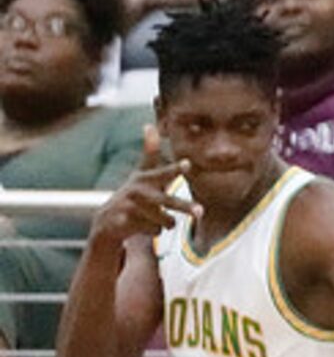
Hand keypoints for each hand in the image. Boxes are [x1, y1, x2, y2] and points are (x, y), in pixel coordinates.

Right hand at [93, 128, 194, 245]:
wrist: (109, 218)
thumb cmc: (135, 192)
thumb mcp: (142, 172)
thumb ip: (149, 152)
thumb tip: (149, 124)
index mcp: (145, 178)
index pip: (163, 173)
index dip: (175, 169)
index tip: (187, 164)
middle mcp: (137, 191)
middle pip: (167, 201)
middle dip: (184, 206)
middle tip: (201, 212)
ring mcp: (130, 207)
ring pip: (167, 221)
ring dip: (165, 222)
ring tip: (152, 216)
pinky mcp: (126, 222)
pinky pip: (156, 231)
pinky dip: (154, 231)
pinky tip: (141, 225)